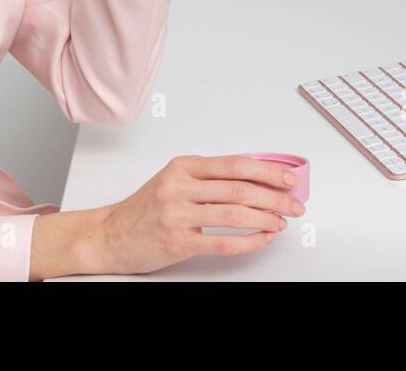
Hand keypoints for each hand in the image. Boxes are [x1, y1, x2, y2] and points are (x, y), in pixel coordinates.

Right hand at [93, 154, 305, 275]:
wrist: (111, 235)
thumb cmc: (146, 208)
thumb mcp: (175, 181)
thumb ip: (210, 178)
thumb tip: (256, 180)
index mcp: (183, 167)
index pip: (235, 164)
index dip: (268, 171)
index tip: (289, 178)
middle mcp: (179, 186)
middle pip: (240, 188)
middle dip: (275, 197)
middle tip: (295, 204)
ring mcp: (177, 214)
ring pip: (235, 213)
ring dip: (266, 218)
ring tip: (281, 221)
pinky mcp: (177, 241)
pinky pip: (223, 241)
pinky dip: (250, 240)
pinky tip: (262, 238)